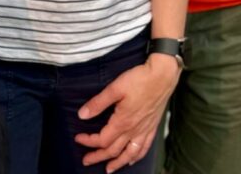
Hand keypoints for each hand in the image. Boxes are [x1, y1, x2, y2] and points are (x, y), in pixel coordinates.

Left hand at [75, 54, 178, 170]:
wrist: (162, 76)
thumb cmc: (139, 80)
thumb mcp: (115, 88)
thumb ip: (98, 103)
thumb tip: (82, 115)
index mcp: (122, 122)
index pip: (102, 139)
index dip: (89, 141)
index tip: (78, 138)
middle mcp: (133, 130)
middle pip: (113, 150)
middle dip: (98, 157)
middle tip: (86, 160)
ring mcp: (144, 130)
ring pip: (129, 154)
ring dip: (118, 163)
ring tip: (108, 169)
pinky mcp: (152, 127)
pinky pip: (144, 148)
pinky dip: (137, 157)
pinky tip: (132, 160)